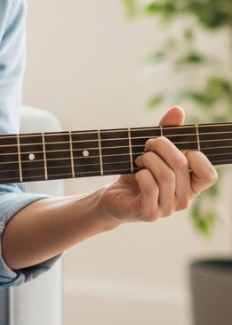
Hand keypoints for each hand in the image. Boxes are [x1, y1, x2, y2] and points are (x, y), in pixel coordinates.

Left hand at [99, 106, 217, 224]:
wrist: (114, 197)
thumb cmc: (138, 172)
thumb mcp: (154, 151)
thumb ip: (168, 132)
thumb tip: (178, 110)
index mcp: (190, 187)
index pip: (209, 175)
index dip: (196, 157)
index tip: (178, 148)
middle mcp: (183, 201)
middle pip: (181, 165)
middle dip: (162, 146)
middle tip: (148, 143)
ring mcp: (167, 210)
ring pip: (166, 175)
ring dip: (149, 159)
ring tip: (140, 158)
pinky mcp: (149, 214)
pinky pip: (150, 188)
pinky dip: (142, 173)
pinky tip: (137, 172)